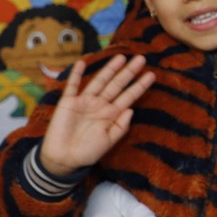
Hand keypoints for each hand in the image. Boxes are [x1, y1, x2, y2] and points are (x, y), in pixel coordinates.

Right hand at [39, 54, 154, 174]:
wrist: (64, 159)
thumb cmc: (88, 152)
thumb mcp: (109, 141)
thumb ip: (121, 126)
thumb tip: (132, 109)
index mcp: (111, 115)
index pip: (128, 97)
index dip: (139, 86)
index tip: (152, 75)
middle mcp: (100, 105)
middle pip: (117, 85)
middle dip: (128, 72)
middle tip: (141, 58)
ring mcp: (84, 102)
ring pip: (99, 81)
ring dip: (109, 69)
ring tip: (121, 57)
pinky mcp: (68, 102)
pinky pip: (72, 86)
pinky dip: (76, 75)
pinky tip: (82, 62)